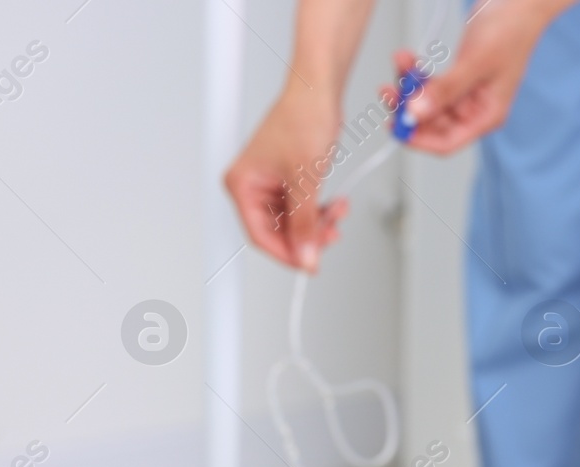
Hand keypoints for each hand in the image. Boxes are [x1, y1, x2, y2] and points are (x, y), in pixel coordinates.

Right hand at [224, 86, 349, 272]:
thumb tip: (306, 256)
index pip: (259, 235)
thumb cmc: (303, 117)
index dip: (286, 253)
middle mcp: (252, 185)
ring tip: (337, 216)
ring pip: (293, 221)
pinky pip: (301, 206)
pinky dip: (319, 210)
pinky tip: (336, 205)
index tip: (308, 264)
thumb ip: (305, 223)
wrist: (319, 88)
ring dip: (317, 223)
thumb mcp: (306, 180)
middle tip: (330, 237)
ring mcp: (271, 182)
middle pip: (277, 230)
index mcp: (242, 184)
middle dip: (307, 236)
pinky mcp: (288, 177)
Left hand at [395, 0, 567, 153]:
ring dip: (409, 86)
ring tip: (401, 63)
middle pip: (432, 123)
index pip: (447, 142)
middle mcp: (474, 110)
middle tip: (390, 91)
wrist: (518, 3)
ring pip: (427, 102)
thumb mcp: (476, 63)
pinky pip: (430, 83)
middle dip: (408, 107)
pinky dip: (417, 73)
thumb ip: (446, 90)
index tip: (397, 126)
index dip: (419, 139)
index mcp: (486, 116)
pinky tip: (407, 59)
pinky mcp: (456, 78)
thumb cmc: (511, 31)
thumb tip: (416, 113)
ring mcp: (464, 94)